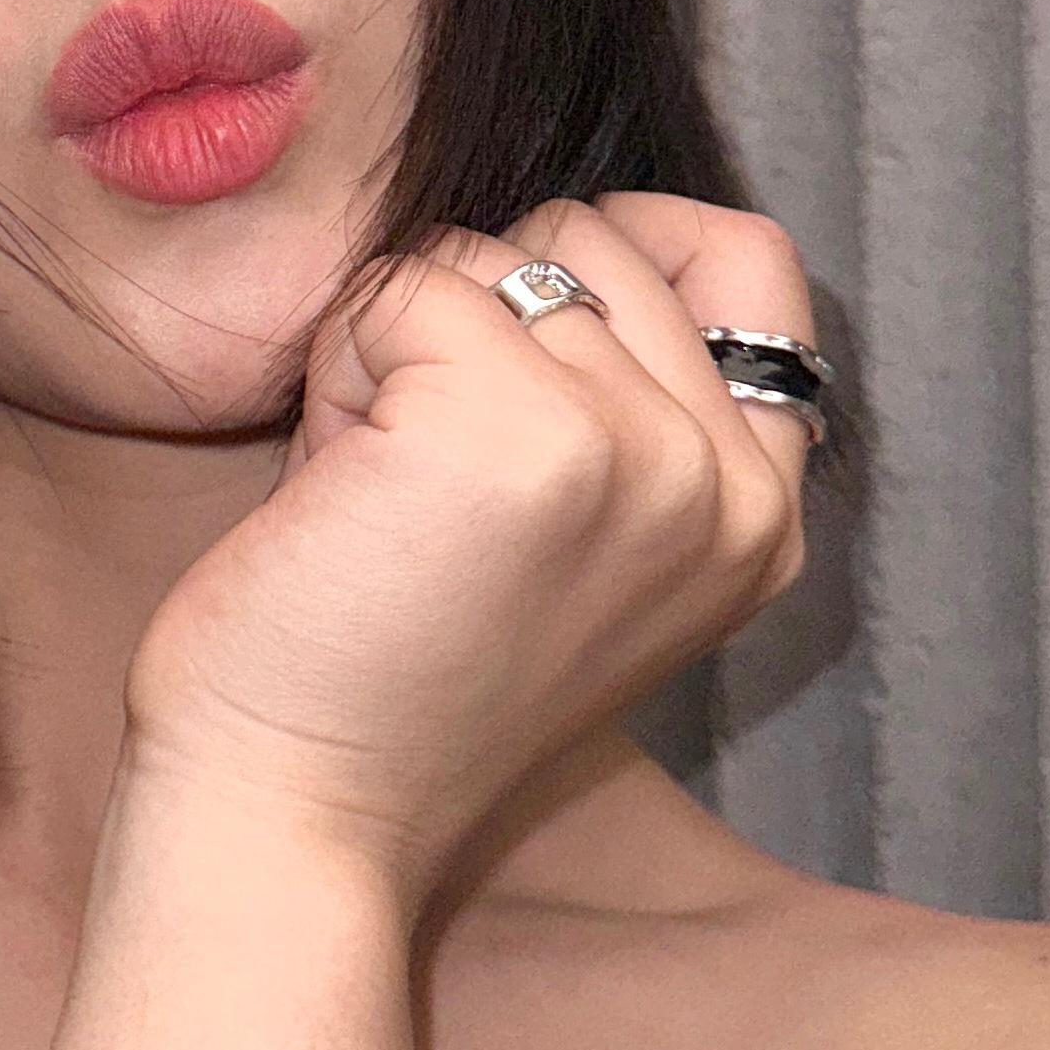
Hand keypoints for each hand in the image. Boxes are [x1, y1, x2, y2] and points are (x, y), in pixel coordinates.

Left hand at [119, 194, 815, 917]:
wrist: (291, 812)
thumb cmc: (384, 659)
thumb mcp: (568, 528)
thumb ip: (623, 399)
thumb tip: (582, 236)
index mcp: (759, 516)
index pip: (747, 257)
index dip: (614, 249)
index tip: (516, 343)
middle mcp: (726, 486)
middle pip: (588, 237)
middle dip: (474, 315)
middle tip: (423, 472)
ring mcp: (638, 455)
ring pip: (485, 255)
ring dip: (395, 348)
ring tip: (380, 490)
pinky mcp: (521, 434)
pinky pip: (403, 287)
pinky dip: (339, 366)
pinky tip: (337, 488)